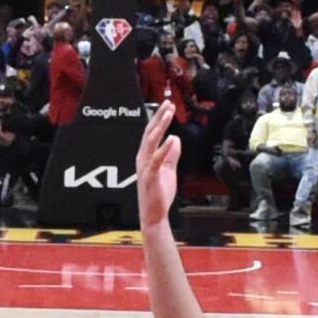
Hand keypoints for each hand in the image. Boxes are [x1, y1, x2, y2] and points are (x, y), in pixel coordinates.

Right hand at [134, 100, 181, 231]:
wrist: (154, 215)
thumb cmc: (159, 194)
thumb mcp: (168, 170)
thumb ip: (171, 155)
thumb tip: (175, 140)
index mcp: (146, 156)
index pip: (152, 133)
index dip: (159, 119)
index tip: (168, 106)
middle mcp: (143, 158)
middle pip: (149, 132)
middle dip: (159, 117)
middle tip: (168, 103)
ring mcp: (145, 167)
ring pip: (151, 141)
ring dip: (160, 126)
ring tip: (169, 113)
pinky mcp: (150, 176)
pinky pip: (157, 159)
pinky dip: (164, 148)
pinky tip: (172, 139)